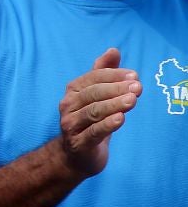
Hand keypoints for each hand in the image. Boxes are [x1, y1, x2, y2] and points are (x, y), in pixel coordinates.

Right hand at [55, 47, 139, 178]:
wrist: (76, 155)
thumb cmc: (88, 121)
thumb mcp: (95, 96)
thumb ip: (103, 73)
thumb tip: (113, 50)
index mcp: (72, 90)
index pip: (93, 77)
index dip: (113, 75)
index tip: (134, 75)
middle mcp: (68, 105)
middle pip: (93, 93)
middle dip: (116, 89)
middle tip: (138, 87)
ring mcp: (71, 124)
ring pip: (93, 111)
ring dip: (114, 104)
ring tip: (133, 100)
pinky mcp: (78, 143)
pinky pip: (93, 132)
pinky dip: (107, 124)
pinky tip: (121, 118)